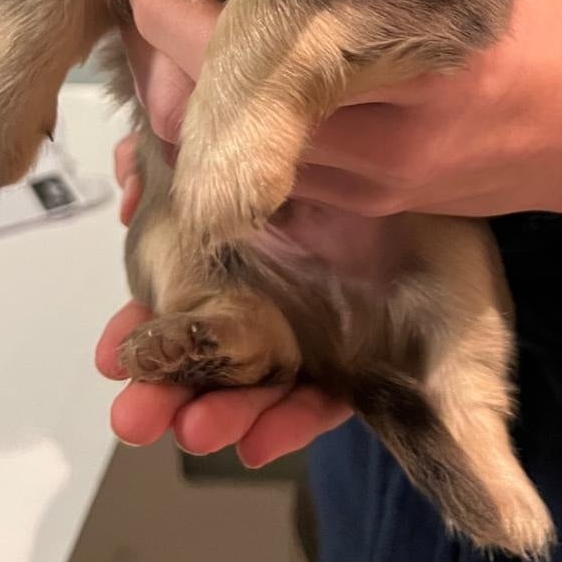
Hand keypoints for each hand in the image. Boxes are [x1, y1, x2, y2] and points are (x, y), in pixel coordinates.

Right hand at [98, 137, 352, 460]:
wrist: (452, 144)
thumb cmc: (354, 133)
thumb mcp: (262, 120)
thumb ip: (194, 142)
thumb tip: (128, 176)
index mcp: (238, 247)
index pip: (179, 300)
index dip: (143, 333)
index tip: (110, 357)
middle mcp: (271, 292)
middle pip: (208, 355)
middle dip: (167, 391)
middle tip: (133, 419)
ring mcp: (316, 329)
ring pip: (258, 385)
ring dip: (221, 413)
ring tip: (197, 431)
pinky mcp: (366, 358)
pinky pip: (326, 398)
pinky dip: (291, 421)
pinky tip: (261, 442)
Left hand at [123, 0, 561, 229]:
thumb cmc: (554, 15)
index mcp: (403, 27)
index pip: (246, 28)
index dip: (174, 7)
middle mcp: (380, 113)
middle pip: (216, 104)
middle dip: (165, 62)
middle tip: (154, 13)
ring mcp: (373, 171)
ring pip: (233, 152)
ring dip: (194, 106)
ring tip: (186, 51)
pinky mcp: (377, 205)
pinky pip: (277, 180)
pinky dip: (243, 143)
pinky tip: (240, 100)